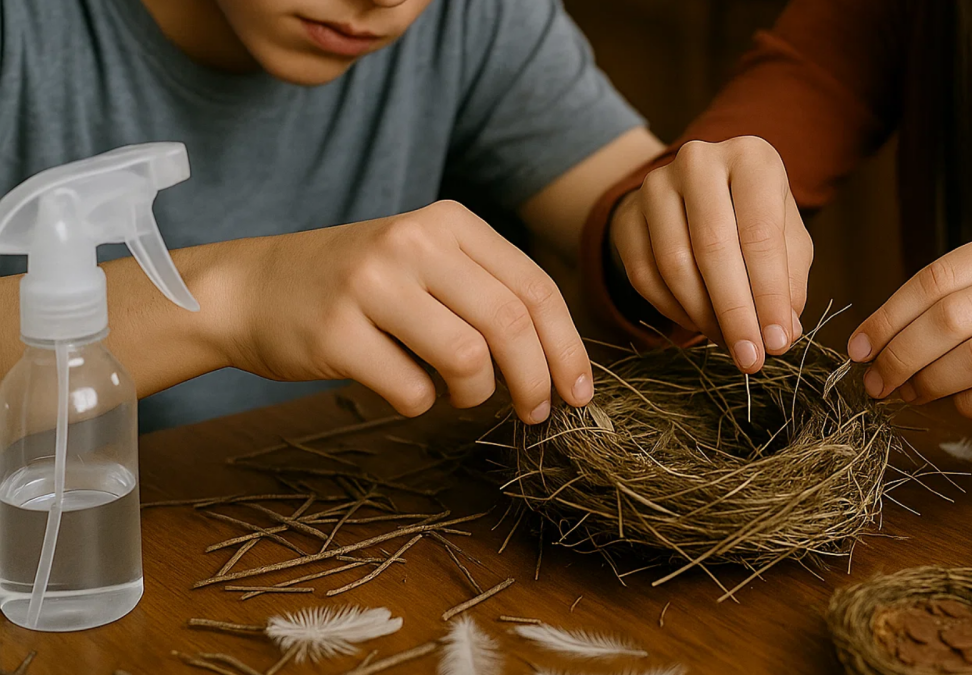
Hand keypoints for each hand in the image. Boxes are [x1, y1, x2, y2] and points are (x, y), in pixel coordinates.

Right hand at [222, 200, 592, 423]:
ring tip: (462, 398)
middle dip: (536, 380)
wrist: (249, 288)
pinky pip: (412, 390)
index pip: (534, 287)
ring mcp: (371, 286)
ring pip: (467, 358)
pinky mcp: (336, 333)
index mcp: (447, 222)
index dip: (567, 347)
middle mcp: (412, 243)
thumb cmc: (355, 285)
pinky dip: (421, 404)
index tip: (578, 391)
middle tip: (537, 412)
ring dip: (477, 396)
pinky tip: (405, 389)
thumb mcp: (423, 261)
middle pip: (509, 324)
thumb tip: (557, 359)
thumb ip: (485, 292)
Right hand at [609, 136, 811, 372]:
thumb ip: (790, 281)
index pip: (760, 234)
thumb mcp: (787, 239)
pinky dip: (674, 311)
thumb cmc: (754, 219)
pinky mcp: (628, 216)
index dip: (769, 295)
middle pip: (713, 248)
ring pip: (674, 265)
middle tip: (750, 358)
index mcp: (751, 157)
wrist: (696, 195)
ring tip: (729, 343)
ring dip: (704, 317)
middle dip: (735, 313)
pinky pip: (645, 276)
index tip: (778, 343)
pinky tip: (699, 325)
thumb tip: (783, 332)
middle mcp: (699, 161)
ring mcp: (655, 186)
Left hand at [847, 221, 971, 420]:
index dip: (886, 317)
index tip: (858, 346)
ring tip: (907, 395)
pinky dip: (966, 405)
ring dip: (926, 384)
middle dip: (897, 356)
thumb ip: (968, 292)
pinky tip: (957, 404)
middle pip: (947, 319)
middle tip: (874, 381)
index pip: (935, 279)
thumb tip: (882, 335)